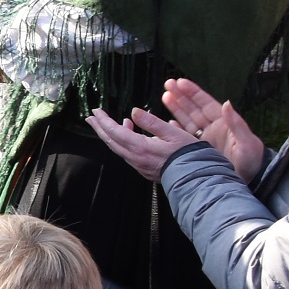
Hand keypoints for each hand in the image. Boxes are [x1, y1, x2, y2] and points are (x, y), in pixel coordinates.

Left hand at [85, 103, 202, 179]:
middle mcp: (135, 158)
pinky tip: (130, 134)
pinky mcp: (144, 169)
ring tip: (110, 122)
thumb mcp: (172, 133)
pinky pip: (127, 153)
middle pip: (111, 141)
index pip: (115, 132)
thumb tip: (133, 111)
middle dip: (100, 128)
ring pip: (118, 148)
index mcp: (140, 148)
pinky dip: (123, 142)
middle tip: (91, 117)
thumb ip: (151, 122)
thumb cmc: (188, 154)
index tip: (96, 111)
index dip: (104, 121)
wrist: (196, 178)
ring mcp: (139, 165)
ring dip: (111, 134)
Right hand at [160, 79, 266, 183]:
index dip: (193, 92)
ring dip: (176, 108)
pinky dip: (176, 130)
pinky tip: (168, 124)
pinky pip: (185, 137)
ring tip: (165, 96)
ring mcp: (205, 140)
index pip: (205, 104)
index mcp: (223, 123)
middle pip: (193, 108)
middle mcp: (213, 129)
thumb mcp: (247, 143)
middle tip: (168, 84)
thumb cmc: (253, 162)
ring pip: (187, 120)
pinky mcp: (199, 151)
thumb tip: (227, 104)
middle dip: (181, 96)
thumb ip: (237, 123)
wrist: (251, 182)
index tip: (181, 82)